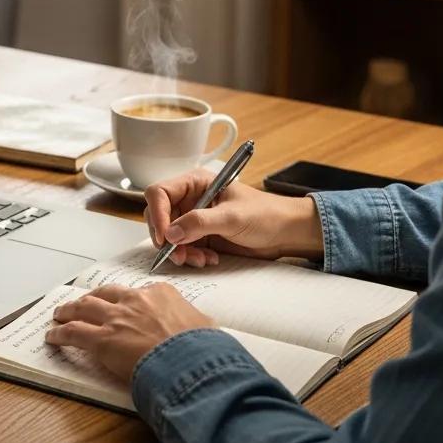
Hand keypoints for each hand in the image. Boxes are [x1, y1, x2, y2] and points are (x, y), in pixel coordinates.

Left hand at [45, 282, 215, 381]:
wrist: (191, 362)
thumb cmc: (202, 349)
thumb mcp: (206, 327)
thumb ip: (197, 324)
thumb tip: (204, 329)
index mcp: (160, 294)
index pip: (136, 293)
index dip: (124, 300)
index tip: (120, 305)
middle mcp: (135, 300)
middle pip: (105, 294)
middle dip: (91, 299)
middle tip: (82, 304)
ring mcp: (116, 318)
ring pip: (84, 307)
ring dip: (69, 310)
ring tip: (60, 314)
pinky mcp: (102, 339)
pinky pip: (73, 332)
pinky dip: (59, 333)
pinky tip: (52, 337)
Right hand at [143, 170, 323, 266]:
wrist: (285, 233)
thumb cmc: (266, 214)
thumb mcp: (232, 217)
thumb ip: (200, 223)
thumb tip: (171, 233)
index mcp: (195, 183)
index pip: (159, 193)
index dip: (157, 214)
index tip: (165, 237)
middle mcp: (190, 200)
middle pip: (159, 217)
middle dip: (167, 238)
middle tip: (179, 254)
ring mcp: (194, 219)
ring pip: (169, 237)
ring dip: (180, 252)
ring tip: (200, 259)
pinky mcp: (200, 237)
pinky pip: (182, 249)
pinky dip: (190, 257)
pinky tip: (209, 259)